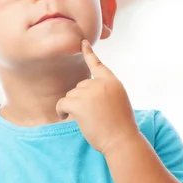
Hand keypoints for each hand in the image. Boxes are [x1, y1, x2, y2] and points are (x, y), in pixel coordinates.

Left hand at [55, 40, 139, 154]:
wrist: (121, 140)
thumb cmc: (120, 126)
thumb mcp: (117, 101)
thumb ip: (103, 92)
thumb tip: (82, 91)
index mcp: (112, 81)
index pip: (97, 65)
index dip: (89, 53)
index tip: (82, 42)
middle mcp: (100, 83)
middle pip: (79, 86)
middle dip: (81, 100)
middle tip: (94, 115)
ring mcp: (89, 92)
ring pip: (71, 95)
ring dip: (73, 107)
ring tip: (88, 119)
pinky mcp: (79, 103)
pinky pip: (62, 103)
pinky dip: (61, 112)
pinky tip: (68, 118)